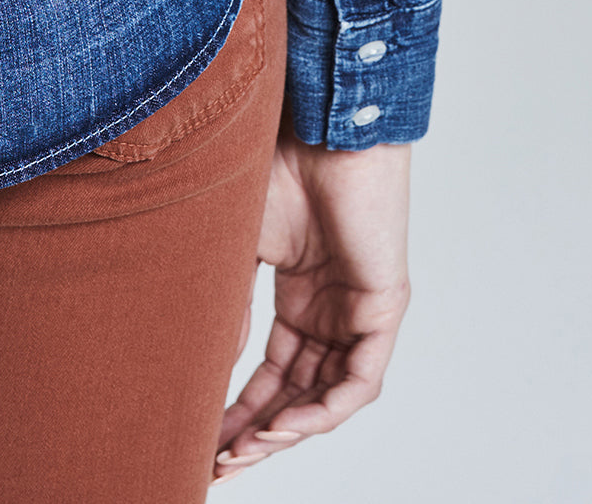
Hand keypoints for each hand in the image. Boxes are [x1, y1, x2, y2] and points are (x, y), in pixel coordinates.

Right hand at [210, 107, 411, 484]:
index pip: (274, 371)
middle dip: (259, 433)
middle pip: (298, 392)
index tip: (206, 440)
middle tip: (221, 462)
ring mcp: (359, 308)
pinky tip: (284, 427)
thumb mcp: (238, 251)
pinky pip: (360, 380)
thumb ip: (229, 309)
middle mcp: (331, 308)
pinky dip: (323, 410)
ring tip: (245, 452)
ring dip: (288, 430)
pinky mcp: (384, 305)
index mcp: (299, 295)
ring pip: (329, 394)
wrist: (317, 127)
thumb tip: (208, 366)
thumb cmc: (277, 167)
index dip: (241, 410)